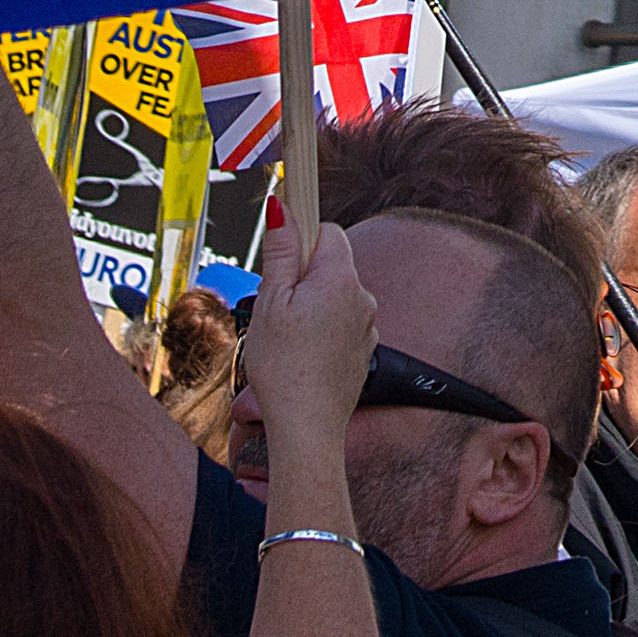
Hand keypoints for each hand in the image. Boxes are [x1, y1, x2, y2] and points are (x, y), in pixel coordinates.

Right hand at [251, 213, 379, 458]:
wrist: (307, 428)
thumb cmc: (284, 368)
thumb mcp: (270, 302)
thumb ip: (281, 252)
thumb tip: (285, 207)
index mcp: (340, 279)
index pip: (327, 232)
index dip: (301, 240)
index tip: (281, 257)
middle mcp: (362, 298)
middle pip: (330, 265)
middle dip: (303, 277)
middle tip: (277, 308)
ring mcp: (367, 326)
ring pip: (335, 297)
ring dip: (313, 306)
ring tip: (288, 339)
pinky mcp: (364, 350)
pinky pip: (341, 324)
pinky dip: (324, 331)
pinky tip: (303, 355)